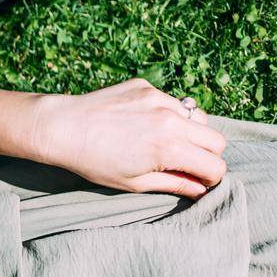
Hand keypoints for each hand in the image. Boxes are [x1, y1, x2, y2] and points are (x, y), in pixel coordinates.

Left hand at [29, 79, 227, 198]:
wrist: (60, 128)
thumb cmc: (92, 161)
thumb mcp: (134, 182)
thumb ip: (173, 184)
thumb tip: (200, 189)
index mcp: (170, 148)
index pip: (215, 165)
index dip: (209, 178)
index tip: (197, 180)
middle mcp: (171, 120)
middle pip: (216, 140)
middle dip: (206, 155)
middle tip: (185, 163)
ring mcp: (159, 99)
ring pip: (198, 117)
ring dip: (190, 132)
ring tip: (164, 142)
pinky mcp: (146, 87)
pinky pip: (171, 102)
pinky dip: (167, 114)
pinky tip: (140, 123)